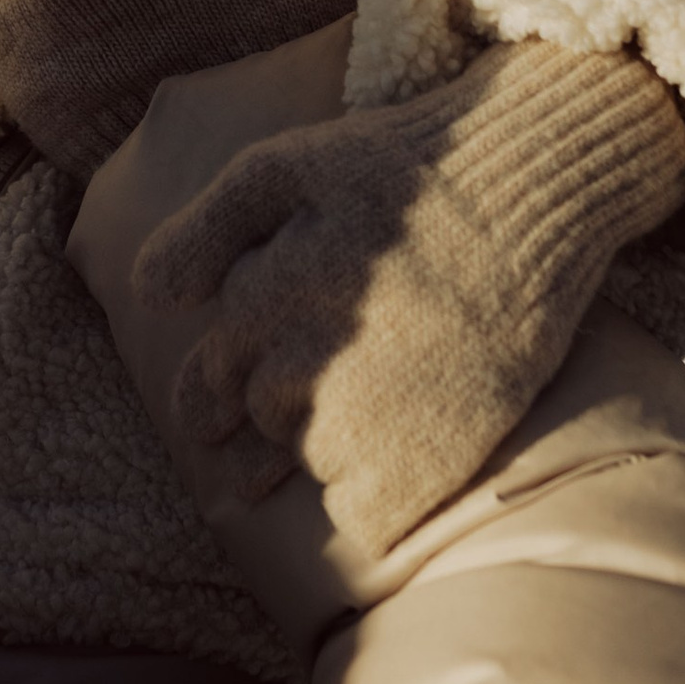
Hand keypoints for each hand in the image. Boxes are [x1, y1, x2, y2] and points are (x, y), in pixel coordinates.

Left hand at [134, 39, 684, 551]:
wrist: (536, 185)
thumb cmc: (407, 170)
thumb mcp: (287, 167)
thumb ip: (205, 231)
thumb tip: (148, 300)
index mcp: (272, 288)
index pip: (217, 369)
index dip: (229, 382)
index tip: (252, 388)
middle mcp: (314, 351)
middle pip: (263, 413)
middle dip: (283, 402)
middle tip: (348, 364)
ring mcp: (374, 410)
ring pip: (314, 460)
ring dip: (332, 441)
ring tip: (390, 387)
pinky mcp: (431, 453)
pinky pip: (364, 516)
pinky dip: (377, 498)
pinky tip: (408, 448)